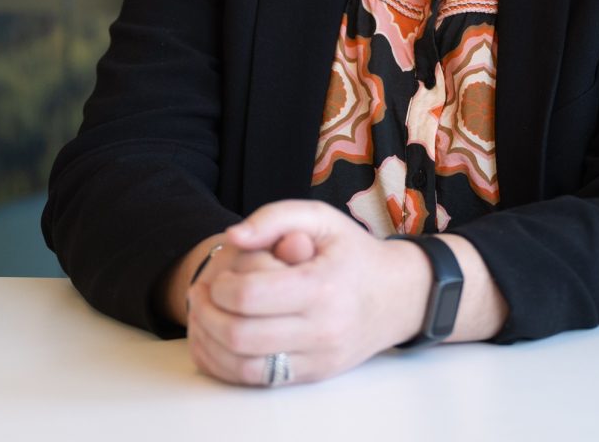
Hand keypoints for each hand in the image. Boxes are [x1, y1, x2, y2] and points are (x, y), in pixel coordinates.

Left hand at [184, 200, 428, 385]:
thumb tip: (235, 236)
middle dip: (207, 315)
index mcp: (321, 286)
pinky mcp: (314, 375)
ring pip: (244, 366)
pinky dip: (226, 366)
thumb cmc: (353, 253)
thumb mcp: (321, 218)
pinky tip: (217, 342)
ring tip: (204, 319)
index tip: (217, 277)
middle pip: (240, 335)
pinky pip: (258, 381)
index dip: (220, 287)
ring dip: (210, 344)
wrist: (398, 296)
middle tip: (200, 297)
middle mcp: (322, 328)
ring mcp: (318, 357)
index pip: (250, 295)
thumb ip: (275, 217)